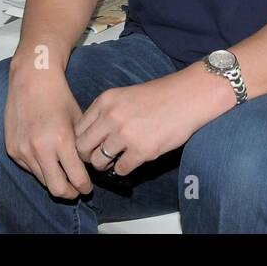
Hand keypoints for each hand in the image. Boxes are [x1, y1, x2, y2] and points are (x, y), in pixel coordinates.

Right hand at [4, 64, 92, 198]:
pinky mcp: (12, 149)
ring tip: (62, 169)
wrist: (32, 80)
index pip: (77, 179)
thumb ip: (82, 147)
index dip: (85, 187)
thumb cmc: (59, 97)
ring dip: (54, 178)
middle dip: (70, 192)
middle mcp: (40, 148)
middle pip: (58, 189)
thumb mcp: (78, 121)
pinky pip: (29, 168)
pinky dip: (39, 166)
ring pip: (43, 180)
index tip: (87, 186)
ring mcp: (24, 150)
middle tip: (76, 188)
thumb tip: (89, 169)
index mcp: (61, 140)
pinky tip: (45, 154)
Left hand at [74, 72, 219, 176]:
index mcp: (105, 101)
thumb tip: (92, 136)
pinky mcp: (141, 150)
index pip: (78, 129)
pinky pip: (120, 169)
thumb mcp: (124, 96)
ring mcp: (125, 134)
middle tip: (98, 158)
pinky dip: (123, 169)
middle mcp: (111, 117)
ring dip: (105, 164)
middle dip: (88, 156)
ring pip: (99, 160)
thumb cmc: (159, 96)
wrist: (188, 97)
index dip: (82, 141)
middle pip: (82, 147)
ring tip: (114, 161)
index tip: (90, 146)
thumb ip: (106, 113)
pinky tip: (131, 162)